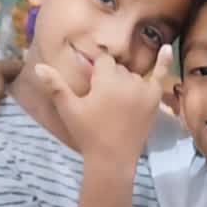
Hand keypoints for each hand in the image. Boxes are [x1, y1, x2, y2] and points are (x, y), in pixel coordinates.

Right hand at [34, 44, 172, 158]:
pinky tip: (167, 47)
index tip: (92, 87)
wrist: (113, 159)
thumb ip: (55, 85)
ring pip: (132, 75)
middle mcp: (127, 79)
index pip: (102, 61)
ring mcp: (142, 89)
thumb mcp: (69, 108)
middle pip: (118, 68)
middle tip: (103, 104)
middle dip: (109, 79)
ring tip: (117, 104)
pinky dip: (164, 62)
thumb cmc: (88, 133)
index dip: (96, 73)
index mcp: (106, 78)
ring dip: (125, 83)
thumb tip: (38, 66)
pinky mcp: (153, 99)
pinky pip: (159, 75)